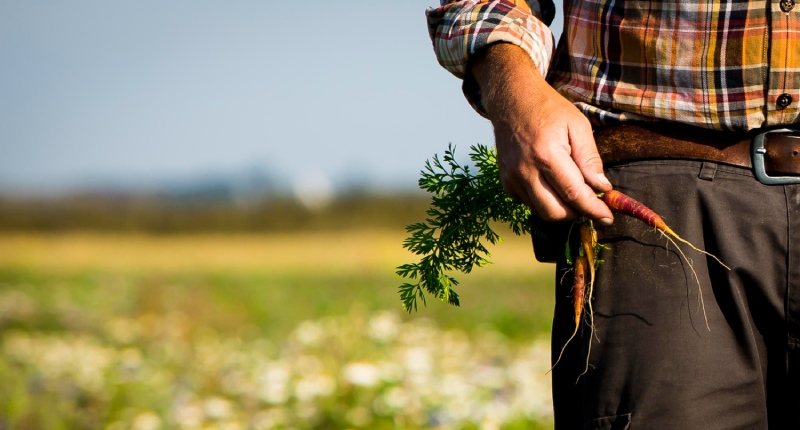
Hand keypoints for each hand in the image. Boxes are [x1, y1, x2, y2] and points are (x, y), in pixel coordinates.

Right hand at [470, 44, 613, 224]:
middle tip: (591, 203)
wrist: (512, 99)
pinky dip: (544, 200)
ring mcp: (512, 178)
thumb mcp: (578, 125)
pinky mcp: (505, 182)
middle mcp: (525, 170)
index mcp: (547, 154)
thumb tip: (601, 188)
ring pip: (541, 211)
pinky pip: (529, 203)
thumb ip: (590, 159)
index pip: (573, 194)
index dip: (593, 209)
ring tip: (573, 192)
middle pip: (555, 212)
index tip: (608, 217)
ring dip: (561, 209)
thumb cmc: (549, 109)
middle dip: (577, 213)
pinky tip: (552, 183)